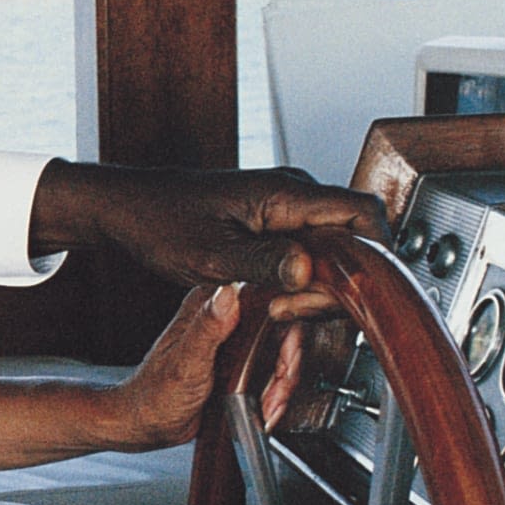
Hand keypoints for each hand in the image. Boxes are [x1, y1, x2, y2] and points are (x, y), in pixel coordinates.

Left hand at [31, 164, 386, 311]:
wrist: (127, 208)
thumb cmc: (159, 223)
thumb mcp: (209, 255)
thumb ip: (262, 263)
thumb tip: (308, 271)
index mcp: (286, 194)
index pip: (363, 213)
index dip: (377, 252)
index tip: (364, 292)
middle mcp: (293, 195)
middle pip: (354, 236)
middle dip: (342, 280)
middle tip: (301, 310)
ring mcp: (285, 209)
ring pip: (332, 248)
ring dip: (319, 284)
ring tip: (281, 308)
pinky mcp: (274, 224)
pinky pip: (308, 251)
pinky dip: (301, 280)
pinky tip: (274, 300)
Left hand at [107, 285, 306, 449]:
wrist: (148, 424)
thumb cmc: (155, 394)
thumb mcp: (185, 361)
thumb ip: (207, 328)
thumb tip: (227, 293)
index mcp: (209, 306)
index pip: (267, 299)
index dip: (287, 325)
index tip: (286, 355)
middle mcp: (223, 318)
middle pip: (281, 330)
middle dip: (285, 366)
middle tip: (274, 392)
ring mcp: (233, 342)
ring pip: (279, 354)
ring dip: (281, 385)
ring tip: (266, 405)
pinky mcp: (239, 364)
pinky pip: (271, 372)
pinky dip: (274, 394)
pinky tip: (263, 408)